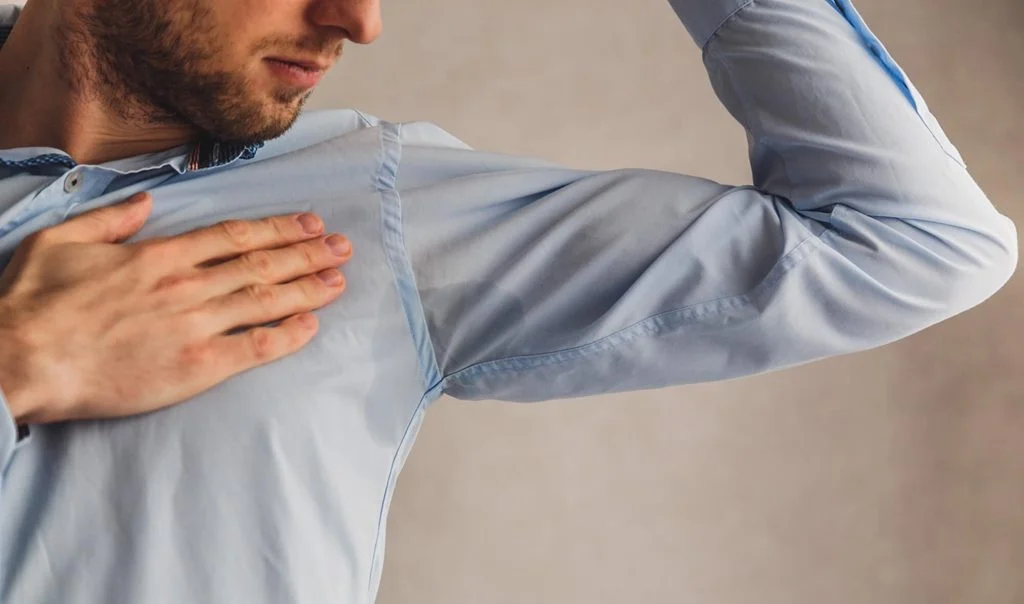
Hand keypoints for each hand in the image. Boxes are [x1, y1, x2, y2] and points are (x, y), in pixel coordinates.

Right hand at [0, 192, 352, 424]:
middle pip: (261, 264)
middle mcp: (186, 286)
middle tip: (342, 246)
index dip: (278, 229)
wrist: (21, 360)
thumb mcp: (62, 241)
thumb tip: (146, 201)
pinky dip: (287, 335)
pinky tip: (312, 325)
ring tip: (339, 278)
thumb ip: (111, 219)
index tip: (308, 223)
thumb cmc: (35, 305)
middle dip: (308, 253)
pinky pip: (255, 347)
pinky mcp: (196, 367)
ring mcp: (195, 326)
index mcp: (158, 256)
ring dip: (309, 287)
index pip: (234, 236)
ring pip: (266, 300)